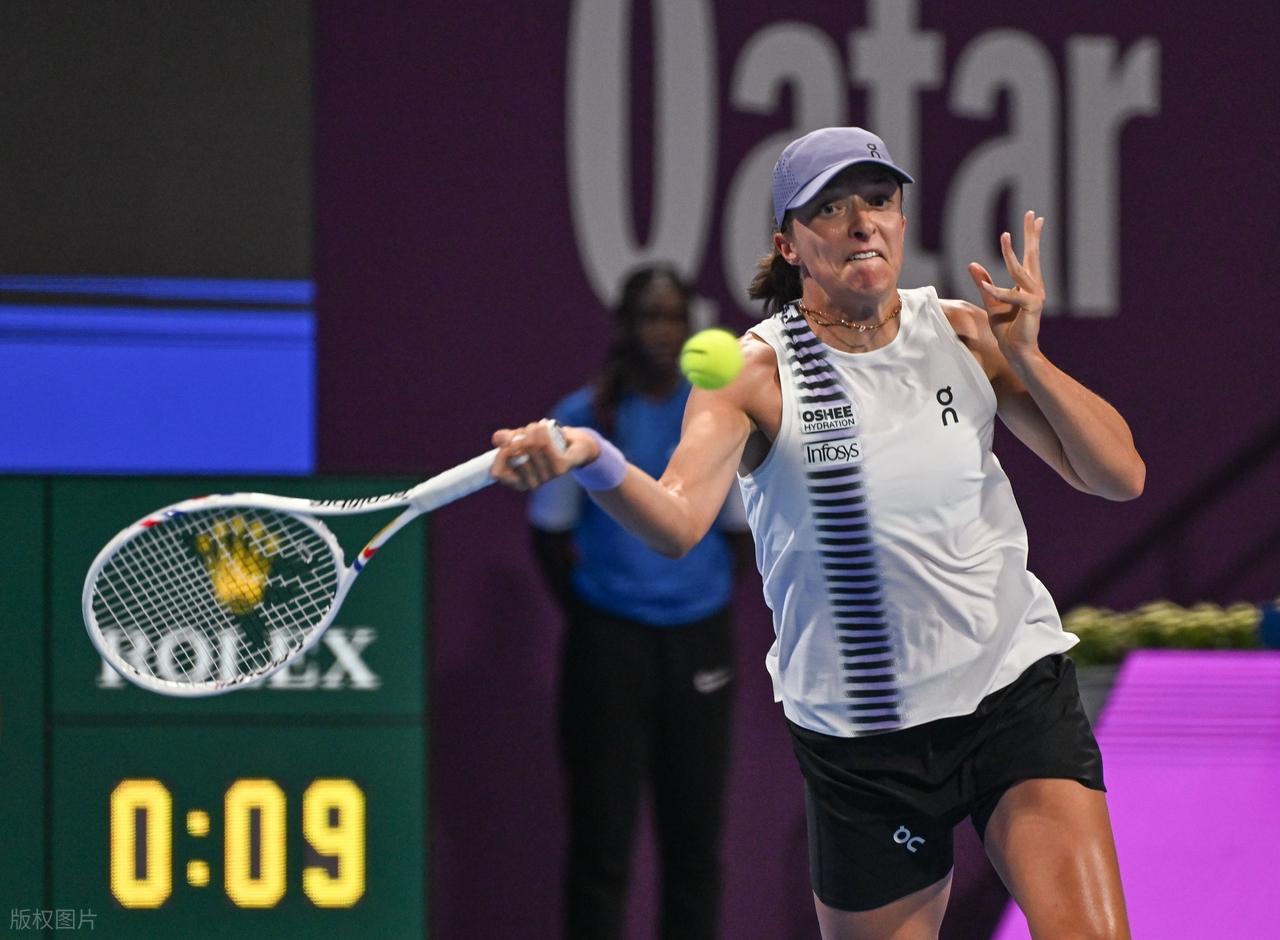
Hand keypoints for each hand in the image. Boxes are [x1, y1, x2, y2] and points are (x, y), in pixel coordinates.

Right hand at [491, 418, 598, 490]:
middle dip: (519, 434)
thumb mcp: (520, 440)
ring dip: (532, 429)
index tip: (507, 443)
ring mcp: (547, 477)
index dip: (500, 455)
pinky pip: (545, 445)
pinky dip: (542, 431)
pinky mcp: (561, 468)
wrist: (575, 444)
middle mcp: (532, 483)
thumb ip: (506, 439)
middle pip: (515, 452)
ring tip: (539, 427)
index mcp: (519, 481)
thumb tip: (498, 439)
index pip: (498, 472)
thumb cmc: (544, 443)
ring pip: (531, 445)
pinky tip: (544, 426)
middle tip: (528, 430)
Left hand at [967, 210, 1045, 364]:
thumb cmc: (1007, 329)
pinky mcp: (1031, 308)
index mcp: (1028, 285)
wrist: (1017, 351)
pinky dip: (997, 291)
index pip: (1029, 256)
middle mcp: (1035, 287)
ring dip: (1010, 253)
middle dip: (1031, 234)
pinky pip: (1011, 296)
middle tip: (1031, 213)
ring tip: (1004, 235)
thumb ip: (984, 283)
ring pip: (1020, 271)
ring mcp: (1035, 296)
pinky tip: (985, 285)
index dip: (1032, 237)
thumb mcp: (991, 301)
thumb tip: (972, 264)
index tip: (1035, 218)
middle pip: (1032, 255)